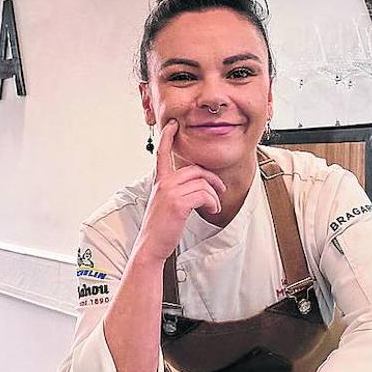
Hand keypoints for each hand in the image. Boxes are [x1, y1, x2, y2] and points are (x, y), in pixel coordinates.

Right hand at [134, 119, 225, 263]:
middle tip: (221, 190)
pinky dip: (213, 203)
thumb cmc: (160, 228)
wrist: (151, 246)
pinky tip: (212, 210)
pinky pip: (205, 195)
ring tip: (215, 207)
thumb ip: (176, 191)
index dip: (167, 137)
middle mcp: (164, 183)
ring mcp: (170, 192)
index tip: (172, 125)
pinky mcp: (179, 203)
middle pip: (196, 170)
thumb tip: (197, 186)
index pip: (161, 154)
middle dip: (213, 179)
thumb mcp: (165, 204)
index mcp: (160, 182)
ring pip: (203, 183)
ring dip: (214, 196)